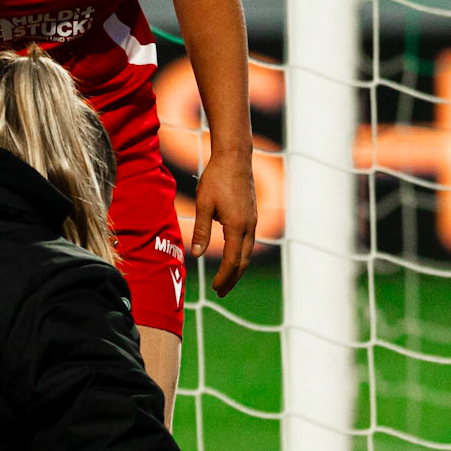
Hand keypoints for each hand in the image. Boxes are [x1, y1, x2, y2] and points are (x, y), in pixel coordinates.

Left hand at [190, 150, 256, 294]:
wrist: (235, 158)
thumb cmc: (217, 178)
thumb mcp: (204, 204)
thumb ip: (201, 230)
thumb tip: (197, 254)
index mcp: (237, 226)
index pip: (233, 261)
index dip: (224, 277)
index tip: (215, 288)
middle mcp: (249, 226)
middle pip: (243, 261)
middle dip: (232, 279)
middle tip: (221, 292)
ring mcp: (253, 221)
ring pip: (247, 253)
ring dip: (237, 269)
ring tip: (226, 280)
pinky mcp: (252, 216)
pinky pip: (248, 242)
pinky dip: (241, 256)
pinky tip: (233, 258)